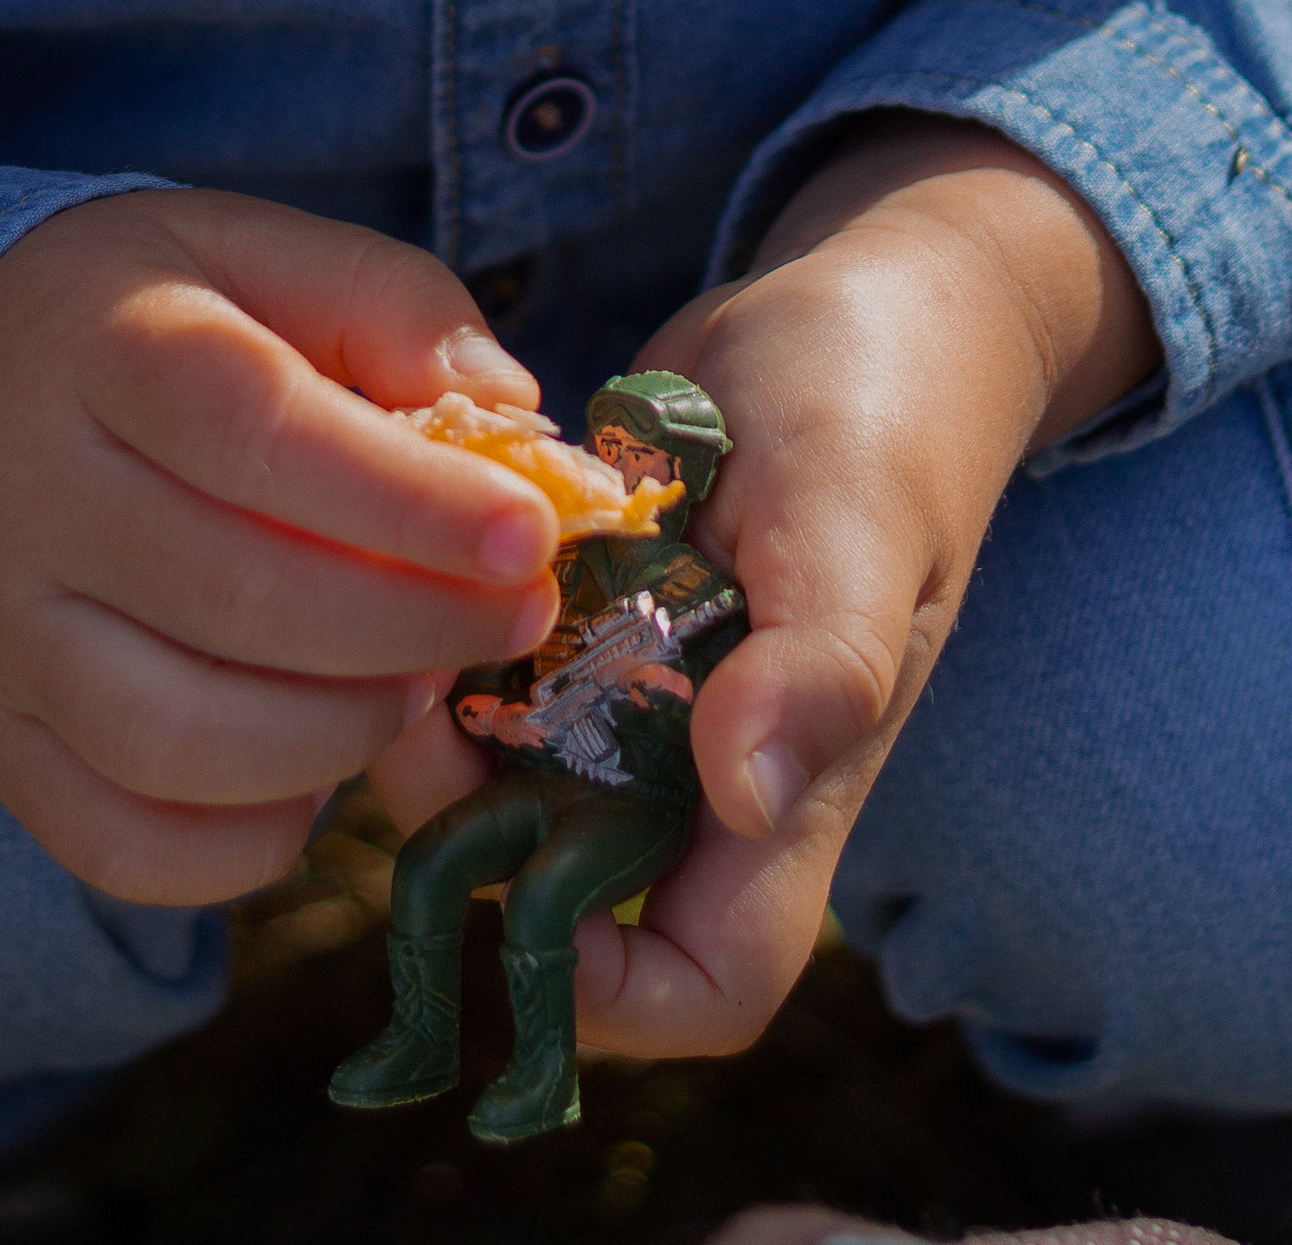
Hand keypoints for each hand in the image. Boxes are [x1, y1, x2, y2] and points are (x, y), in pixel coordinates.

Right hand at [0, 190, 561, 906]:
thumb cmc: (148, 319)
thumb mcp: (255, 250)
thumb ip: (391, 305)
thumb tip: (513, 414)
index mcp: (101, 344)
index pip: (256, 433)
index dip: (408, 499)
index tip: (530, 534)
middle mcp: (24, 496)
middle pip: (232, 597)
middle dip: (413, 626)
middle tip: (516, 614)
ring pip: (177, 742)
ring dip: (343, 734)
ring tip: (421, 682)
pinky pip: (124, 845)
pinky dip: (250, 838)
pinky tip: (321, 768)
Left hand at [378, 118, 1156, 1055]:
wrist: (864, 302)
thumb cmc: (882, 413)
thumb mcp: (857, 520)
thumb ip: (821, 662)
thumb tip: (747, 793)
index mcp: (786, 792)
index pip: (702, 989)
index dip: (606, 988)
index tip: (516, 875)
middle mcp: (701, 774)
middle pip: (562, 897)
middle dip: (470, 833)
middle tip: (423, 702)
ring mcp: (638, 698)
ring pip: (505, 788)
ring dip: (441, 727)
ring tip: (409, 616)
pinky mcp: (585, 615)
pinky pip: (491, 674)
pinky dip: (445, 638)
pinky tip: (421, 557)